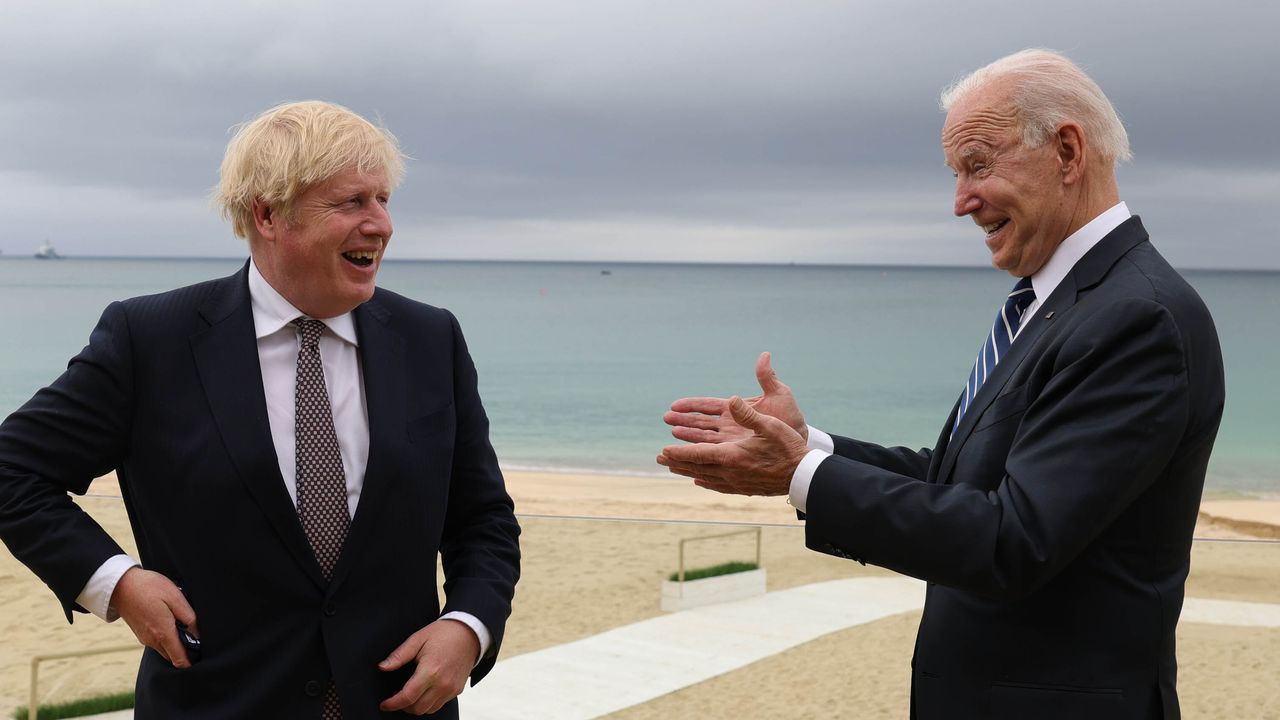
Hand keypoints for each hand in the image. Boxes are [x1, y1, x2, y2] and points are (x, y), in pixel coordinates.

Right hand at [111, 567, 197, 668]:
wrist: (120, 585)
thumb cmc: (149, 588)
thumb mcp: (175, 597)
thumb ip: (188, 617)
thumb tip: (198, 633)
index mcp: (163, 633)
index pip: (179, 660)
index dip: (192, 662)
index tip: (202, 656)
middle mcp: (152, 641)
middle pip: (173, 657)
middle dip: (186, 652)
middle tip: (196, 636)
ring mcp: (145, 638)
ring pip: (165, 649)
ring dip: (176, 644)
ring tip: (184, 626)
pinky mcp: (141, 633)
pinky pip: (158, 642)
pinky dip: (167, 638)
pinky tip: (171, 622)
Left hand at [379, 619, 479, 714]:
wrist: (469, 632)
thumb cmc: (443, 633)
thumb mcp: (418, 638)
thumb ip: (399, 655)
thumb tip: (383, 667)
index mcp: (430, 670)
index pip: (408, 697)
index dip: (392, 704)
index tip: (385, 704)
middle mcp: (442, 683)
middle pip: (417, 708)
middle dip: (403, 706)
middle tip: (397, 697)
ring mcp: (451, 689)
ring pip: (429, 710)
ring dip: (417, 706)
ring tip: (411, 694)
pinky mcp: (457, 690)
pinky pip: (439, 704)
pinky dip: (429, 703)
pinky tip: (425, 691)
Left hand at [658, 395, 809, 495]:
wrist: (804, 476)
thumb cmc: (788, 448)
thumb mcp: (769, 425)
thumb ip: (748, 414)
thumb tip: (732, 399)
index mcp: (731, 456)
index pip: (697, 454)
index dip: (678, 452)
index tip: (663, 451)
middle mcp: (730, 472)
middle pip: (696, 467)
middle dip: (676, 461)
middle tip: (659, 459)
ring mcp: (736, 482)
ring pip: (704, 477)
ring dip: (687, 471)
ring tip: (673, 469)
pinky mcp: (744, 488)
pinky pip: (718, 485)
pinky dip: (705, 481)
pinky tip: (700, 481)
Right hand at [664, 352, 807, 443]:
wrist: (801, 441)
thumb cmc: (791, 418)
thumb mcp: (780, 395)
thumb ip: (767, 378)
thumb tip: (764, 356)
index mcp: (736, 408)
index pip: (708, 406)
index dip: (691, 405)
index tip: (674, 405)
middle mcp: (730, 424)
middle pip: (701, 422)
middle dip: (683, 421)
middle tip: (666, 419)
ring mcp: (732, 440)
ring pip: (704, 438)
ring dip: (687, 437)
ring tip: (672, 435)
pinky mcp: (736, 453)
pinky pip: (714, 454)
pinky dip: (701, 455)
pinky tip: (689, 459)